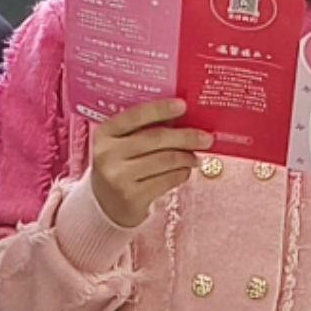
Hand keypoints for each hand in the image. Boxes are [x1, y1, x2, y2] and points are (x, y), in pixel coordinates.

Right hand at [83, 97, 211, 229]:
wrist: (104, 205)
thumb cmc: (120, 166)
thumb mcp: (120, 144)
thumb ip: (143, 130)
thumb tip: (184, 120)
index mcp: (105, 134)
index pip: (135, 116)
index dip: (160, 109)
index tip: (183, 105)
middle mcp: (108, 154)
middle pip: (156, 139)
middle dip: (186, 137)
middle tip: (206, 138)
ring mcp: (119, 177)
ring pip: (165, 160)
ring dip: (186, 157)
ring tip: (195, 157)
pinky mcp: (132, 196)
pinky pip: (167, 180)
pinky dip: (181, 174)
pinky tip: (185, 171)